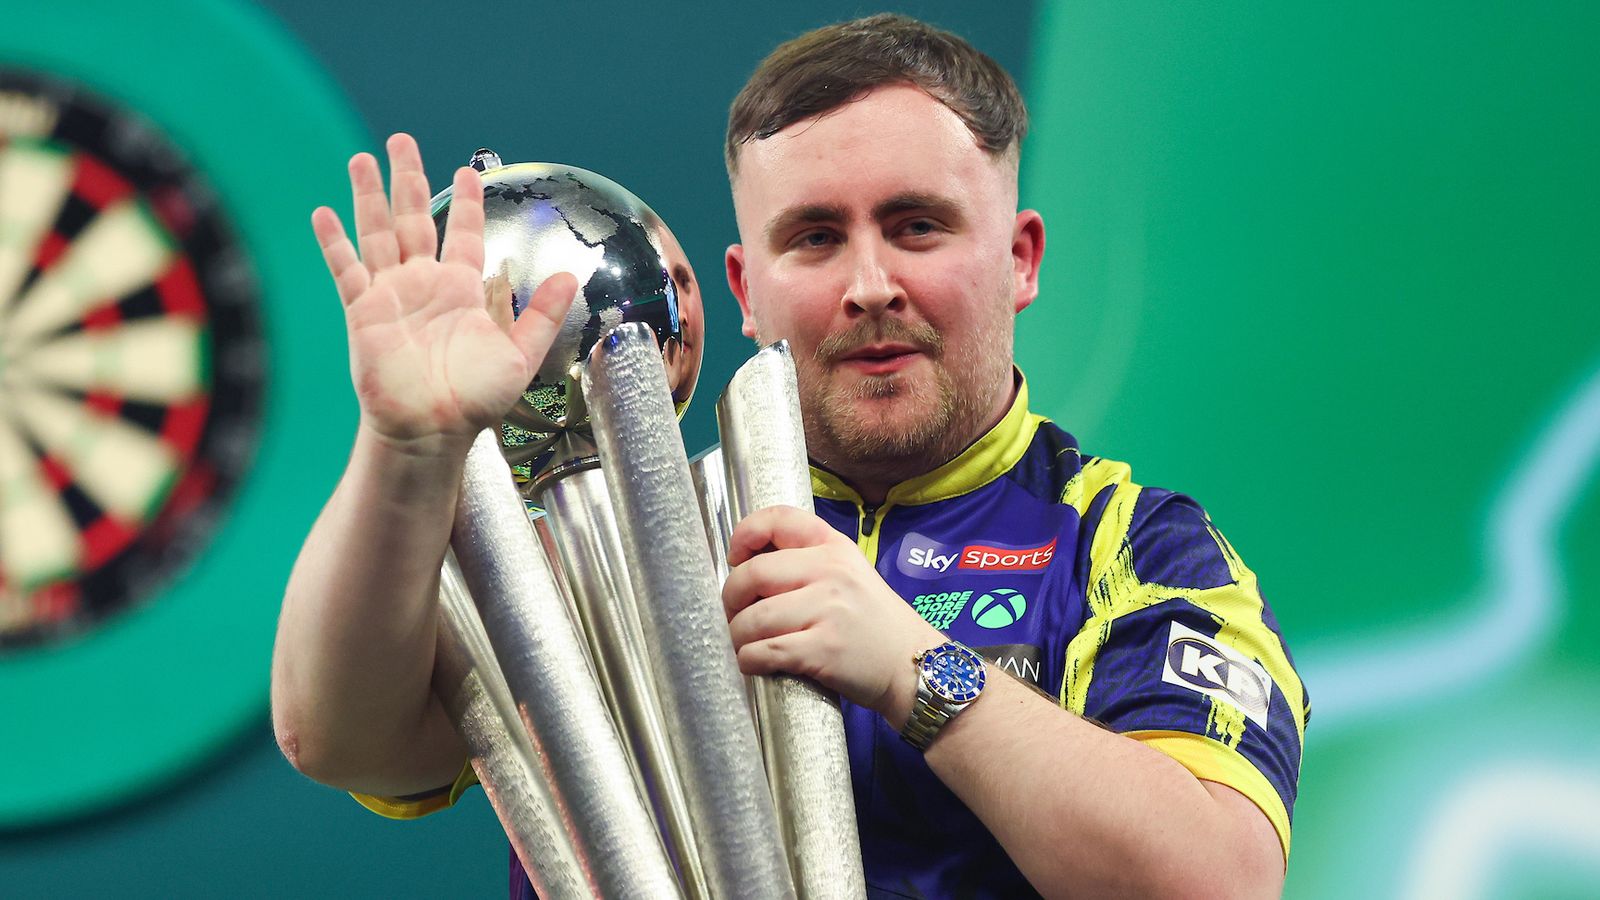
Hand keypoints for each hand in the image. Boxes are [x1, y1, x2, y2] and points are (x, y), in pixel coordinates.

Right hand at [312, 133, 577, 455]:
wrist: (434, 430)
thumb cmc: (475, 401)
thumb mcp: (520, 355)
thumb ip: (541, 315)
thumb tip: (569, 275)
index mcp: (461, 289)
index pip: (461, 232)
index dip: (463, 201)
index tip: (467, 170)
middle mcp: (424, 284)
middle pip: (411, 218)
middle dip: (407, 178)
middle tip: (402, 140)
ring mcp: (391, 295)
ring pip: (376, 233)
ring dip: (369, 196)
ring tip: (362, 159)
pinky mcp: (363, 313)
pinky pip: (347, 271)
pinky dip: (335, 243)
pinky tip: (323, 213)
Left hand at [722, 505, 945, 727]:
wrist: (914, 665)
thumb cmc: (874, 623)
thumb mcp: (850, 574)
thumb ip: (808, 564)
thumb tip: (749, 567)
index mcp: (834, 548)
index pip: (779, 518)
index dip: (745, 533)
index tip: (735, 557)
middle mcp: (830, 572)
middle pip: (753, 573)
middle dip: (730, 599)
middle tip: (734, 614)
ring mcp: (827, 611)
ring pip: (752, 619)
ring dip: (737, 636)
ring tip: (744, 644)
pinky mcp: (823, 650)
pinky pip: (764, 652)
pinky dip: (749, 660)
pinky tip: (754, 662)